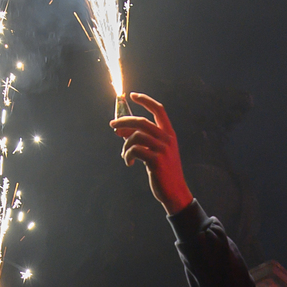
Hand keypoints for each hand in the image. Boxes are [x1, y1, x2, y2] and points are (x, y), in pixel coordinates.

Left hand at [107, 93, 193, 213]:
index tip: (132, 95)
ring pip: (136, 136)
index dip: (145, 100)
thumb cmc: (163, 171)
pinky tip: (129, 163)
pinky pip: (135, 150)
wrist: (174, 191)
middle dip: (124, 121)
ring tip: (125, 155)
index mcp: (169, 134)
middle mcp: (167, 139)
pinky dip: (128, 156)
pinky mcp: (156, 161)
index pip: (158, 110)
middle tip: (112, 125)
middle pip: (142, 121)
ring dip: (125, 145)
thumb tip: (121, 129)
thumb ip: (142, 139)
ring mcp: (162, 150)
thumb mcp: (155, 152)